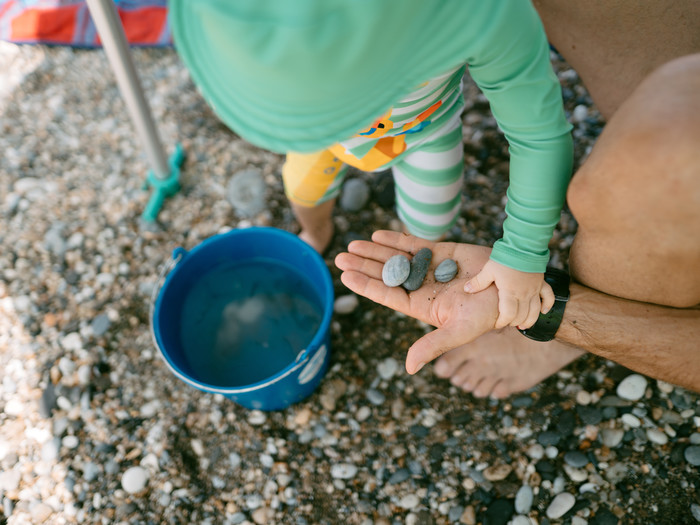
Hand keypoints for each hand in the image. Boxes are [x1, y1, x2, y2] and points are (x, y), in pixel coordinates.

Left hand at [334, 230, 498, 373]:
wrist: (515, 290)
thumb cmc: (489, 314)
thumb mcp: (460, 332)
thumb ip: (433, 346)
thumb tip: (409, 368)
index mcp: (421, 307)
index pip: (387, 295)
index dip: (366, 285)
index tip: (345, 276)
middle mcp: (422, 288)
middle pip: (386, 275)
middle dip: (364, 266)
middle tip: (340, 257)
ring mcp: (430, 269)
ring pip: (396, 259)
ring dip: (374, 251)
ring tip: (352, 245)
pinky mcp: (442, 252)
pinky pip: (414, 245)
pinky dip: (396, 240)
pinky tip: (377, 235)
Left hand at [464, 260, 554, 329]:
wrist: (523, 246)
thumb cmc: (505, 258)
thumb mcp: (488, 270)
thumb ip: (478, 282)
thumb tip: (466, 289)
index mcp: (510, 293)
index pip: (508, 315)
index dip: (502, 322)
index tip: (496, 324)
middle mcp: (524, 294)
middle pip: (521, 316)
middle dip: (513, 322)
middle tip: (506, 323)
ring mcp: (534, 289)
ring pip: (535, 311)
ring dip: (530, 321)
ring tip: (523, 326)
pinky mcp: (541, 283)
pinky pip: (548, 297)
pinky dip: (547, 305)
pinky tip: (544, 311)